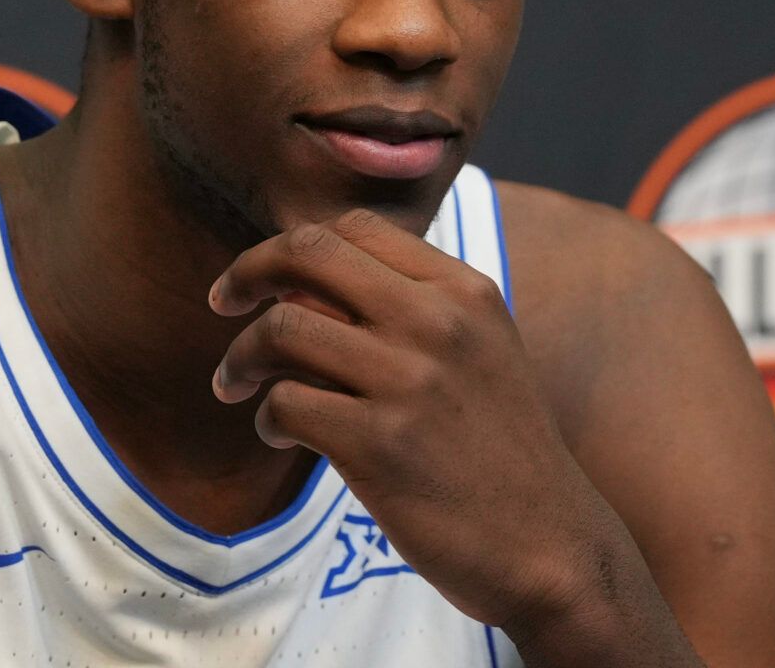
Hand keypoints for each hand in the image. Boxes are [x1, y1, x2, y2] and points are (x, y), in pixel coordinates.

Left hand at [209, 209, 625, 637]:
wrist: (551, 546)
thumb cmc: (501, 454)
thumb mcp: (481, 353)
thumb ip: (411, 310)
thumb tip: (302, 286)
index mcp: (463, 290)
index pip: (355, 228)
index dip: (292, 244)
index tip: (264, 277)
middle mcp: (438, 321)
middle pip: (308, 254)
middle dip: (249, 273)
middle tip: (223, 303)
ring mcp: (409, 380)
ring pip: (282, 328)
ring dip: (242, 357)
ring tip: (236, 385)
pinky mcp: (380, 444)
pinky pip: (284, 404)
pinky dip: (266, 418)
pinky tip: (279, 434)